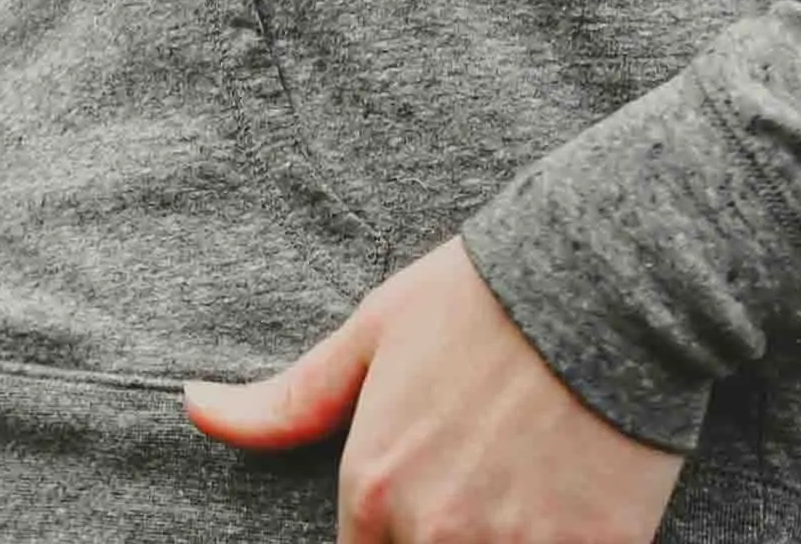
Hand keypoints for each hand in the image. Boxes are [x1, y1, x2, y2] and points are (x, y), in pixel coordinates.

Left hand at [182, 233, 685, 540]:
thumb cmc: (481, 299)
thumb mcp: (374, 334)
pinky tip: (561, 507)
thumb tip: (197, 407)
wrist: (602, 282)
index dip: (386, 537)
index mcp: (375, 488)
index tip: (414, 502)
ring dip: (488, 543)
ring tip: (511, 493)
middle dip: (435, 536)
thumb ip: (288, 401)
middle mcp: (433, 532)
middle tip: (472, 484)